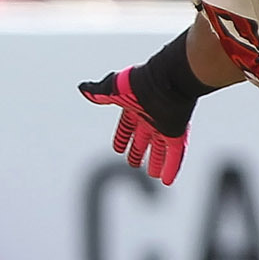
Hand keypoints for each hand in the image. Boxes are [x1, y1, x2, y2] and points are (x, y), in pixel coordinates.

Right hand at [80, 65, 194, 185]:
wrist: (167, 78)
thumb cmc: (139, 82)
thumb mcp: (113, 88)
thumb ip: (98, 92)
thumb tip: (82, 88)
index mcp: (135, 107)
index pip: (126, 126)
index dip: (122, 137)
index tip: (117, 148)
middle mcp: (150, 117)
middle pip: (143, 138)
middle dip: (138, 151)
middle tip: (134, 164)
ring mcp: (165, 126)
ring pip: (160, 149)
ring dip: (156, 162)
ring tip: (153, 175)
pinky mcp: (177, 133)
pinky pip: (174, 154)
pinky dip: (171, 167)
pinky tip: (167, 181)